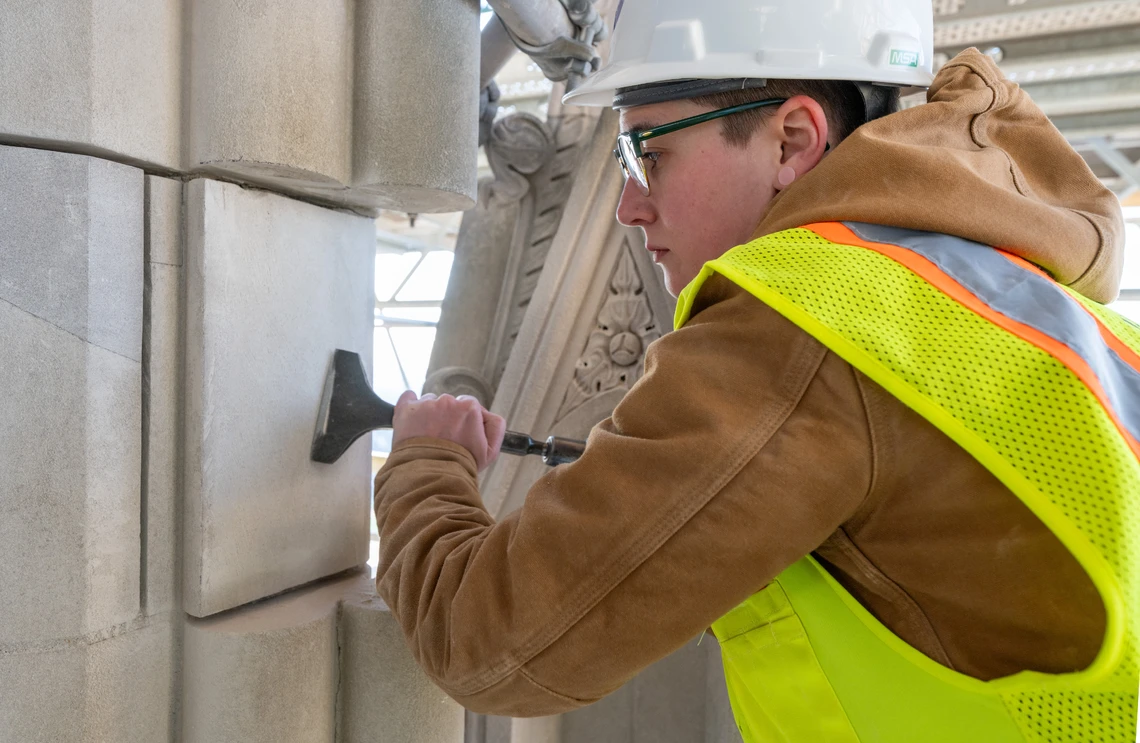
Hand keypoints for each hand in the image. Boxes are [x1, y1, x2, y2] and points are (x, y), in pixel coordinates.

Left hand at [392, 391, 506, 471]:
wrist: (429, 476)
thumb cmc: (459, 466)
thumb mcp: (490, 451)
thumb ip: (495, 426)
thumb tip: (487, 414)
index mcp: (469, 408)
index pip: (469, 406)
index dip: (465, 421)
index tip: (460, 434)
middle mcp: (448, 401)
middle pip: (449, 404)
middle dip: (447, 418)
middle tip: (443, 439)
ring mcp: (425, 404)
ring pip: (430, 403)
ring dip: (429, 415)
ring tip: (427, 438)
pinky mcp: (406, 409)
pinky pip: (408, 397)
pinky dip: (410, 404)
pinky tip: (412, 418)